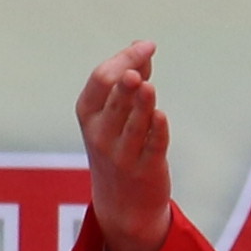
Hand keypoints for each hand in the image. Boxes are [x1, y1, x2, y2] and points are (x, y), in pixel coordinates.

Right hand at [73, 41, 177, 250]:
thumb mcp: (113, 115)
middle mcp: (101, 133)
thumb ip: (129, 79)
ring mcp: (122, 154)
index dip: (125, 59)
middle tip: (137, 71)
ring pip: (133, 122)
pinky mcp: (146, 169)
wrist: (122, 204)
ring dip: (141, 104)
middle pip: (114, 98)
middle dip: (126, 81)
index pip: (101, 79)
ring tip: (147, 86)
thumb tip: (143, 46)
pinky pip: (152, 146)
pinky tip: (161, 117)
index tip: (148, 46)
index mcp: (89, 113)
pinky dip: (156, 132)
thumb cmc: (118, 148)